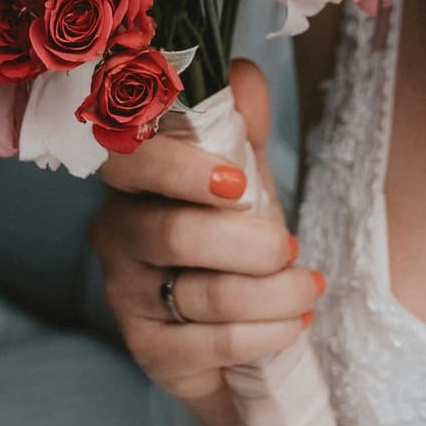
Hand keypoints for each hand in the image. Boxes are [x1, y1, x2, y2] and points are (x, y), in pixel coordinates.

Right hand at [96, 59, 325, 425]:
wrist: (231, 327)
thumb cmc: (229, 239)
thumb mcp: (242, 175)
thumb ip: (241, 124)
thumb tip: (242, 75)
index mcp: (133, 182)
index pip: (132, 161)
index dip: (180, 169)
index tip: (238, 184)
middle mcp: (116, 236)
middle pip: (175, 235)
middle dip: (252, 244)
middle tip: (292, 249)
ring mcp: (127, 297)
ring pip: (206, 294)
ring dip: (275, 293)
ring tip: (309, 287)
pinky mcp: (149, 350)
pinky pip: (214, 343)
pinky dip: (266, 333)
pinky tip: (293, 322)